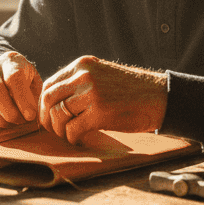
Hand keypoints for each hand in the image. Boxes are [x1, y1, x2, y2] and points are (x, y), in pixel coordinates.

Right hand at [0, 51, 41, 130]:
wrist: (4, 74)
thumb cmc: (25, 81)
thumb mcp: (35, 82)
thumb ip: (34, 96)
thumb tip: (30, 117)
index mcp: (10, 61)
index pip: (13, 77)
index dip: (22, 99)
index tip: (31, 115)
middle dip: (9, 112)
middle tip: (21, 122)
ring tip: (12, 125)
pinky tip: (1, 127)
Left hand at [39, 56, 167, 144]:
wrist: (159, 96)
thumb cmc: (131, 90)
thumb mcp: (101, 74)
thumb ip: (80, 82)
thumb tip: (55, 101)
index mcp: (82, 65)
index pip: (49, 84)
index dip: (44, 104)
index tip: (49, 116)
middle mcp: (84, 76)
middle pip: (48, 99)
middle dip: (47, 118)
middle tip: (53, 130)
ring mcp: (91, 94)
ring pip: (58, 116)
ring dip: (60, 130)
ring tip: (69, 135)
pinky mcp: (99, 113)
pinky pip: (72, 129)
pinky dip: (72, 138)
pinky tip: (80, 139)